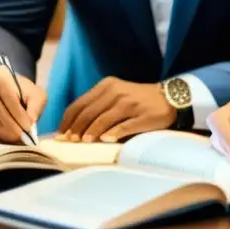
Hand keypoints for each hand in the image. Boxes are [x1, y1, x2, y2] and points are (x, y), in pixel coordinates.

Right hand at [0, 64, 46, 143]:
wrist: (10, 101)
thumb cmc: (24, 97)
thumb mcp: (36, 96)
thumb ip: (36, 106)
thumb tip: (30, 124)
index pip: (7, 94)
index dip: (17, 112)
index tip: (28, 127)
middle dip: (9, 125)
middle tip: (22, 137)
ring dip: (1, 134)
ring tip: (15, 141)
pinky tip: (3, 143)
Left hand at [57, 77, 175, 142]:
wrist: (169, 98)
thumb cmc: (137, 100)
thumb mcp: (115, 95)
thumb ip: (97, 106)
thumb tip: (73, 127)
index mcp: (106, 85)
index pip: (79, 103)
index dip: (67, 120)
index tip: (60, 134)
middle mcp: (116, 92)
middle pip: (88, 112)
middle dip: (76, 128)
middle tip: (69, 142)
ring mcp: (130, 104)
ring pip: (103, 119)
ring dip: (91, 132)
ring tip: (84, 143)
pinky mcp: (142, 116)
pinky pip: (123, 126)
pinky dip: (112, 134)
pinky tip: (105, 141)